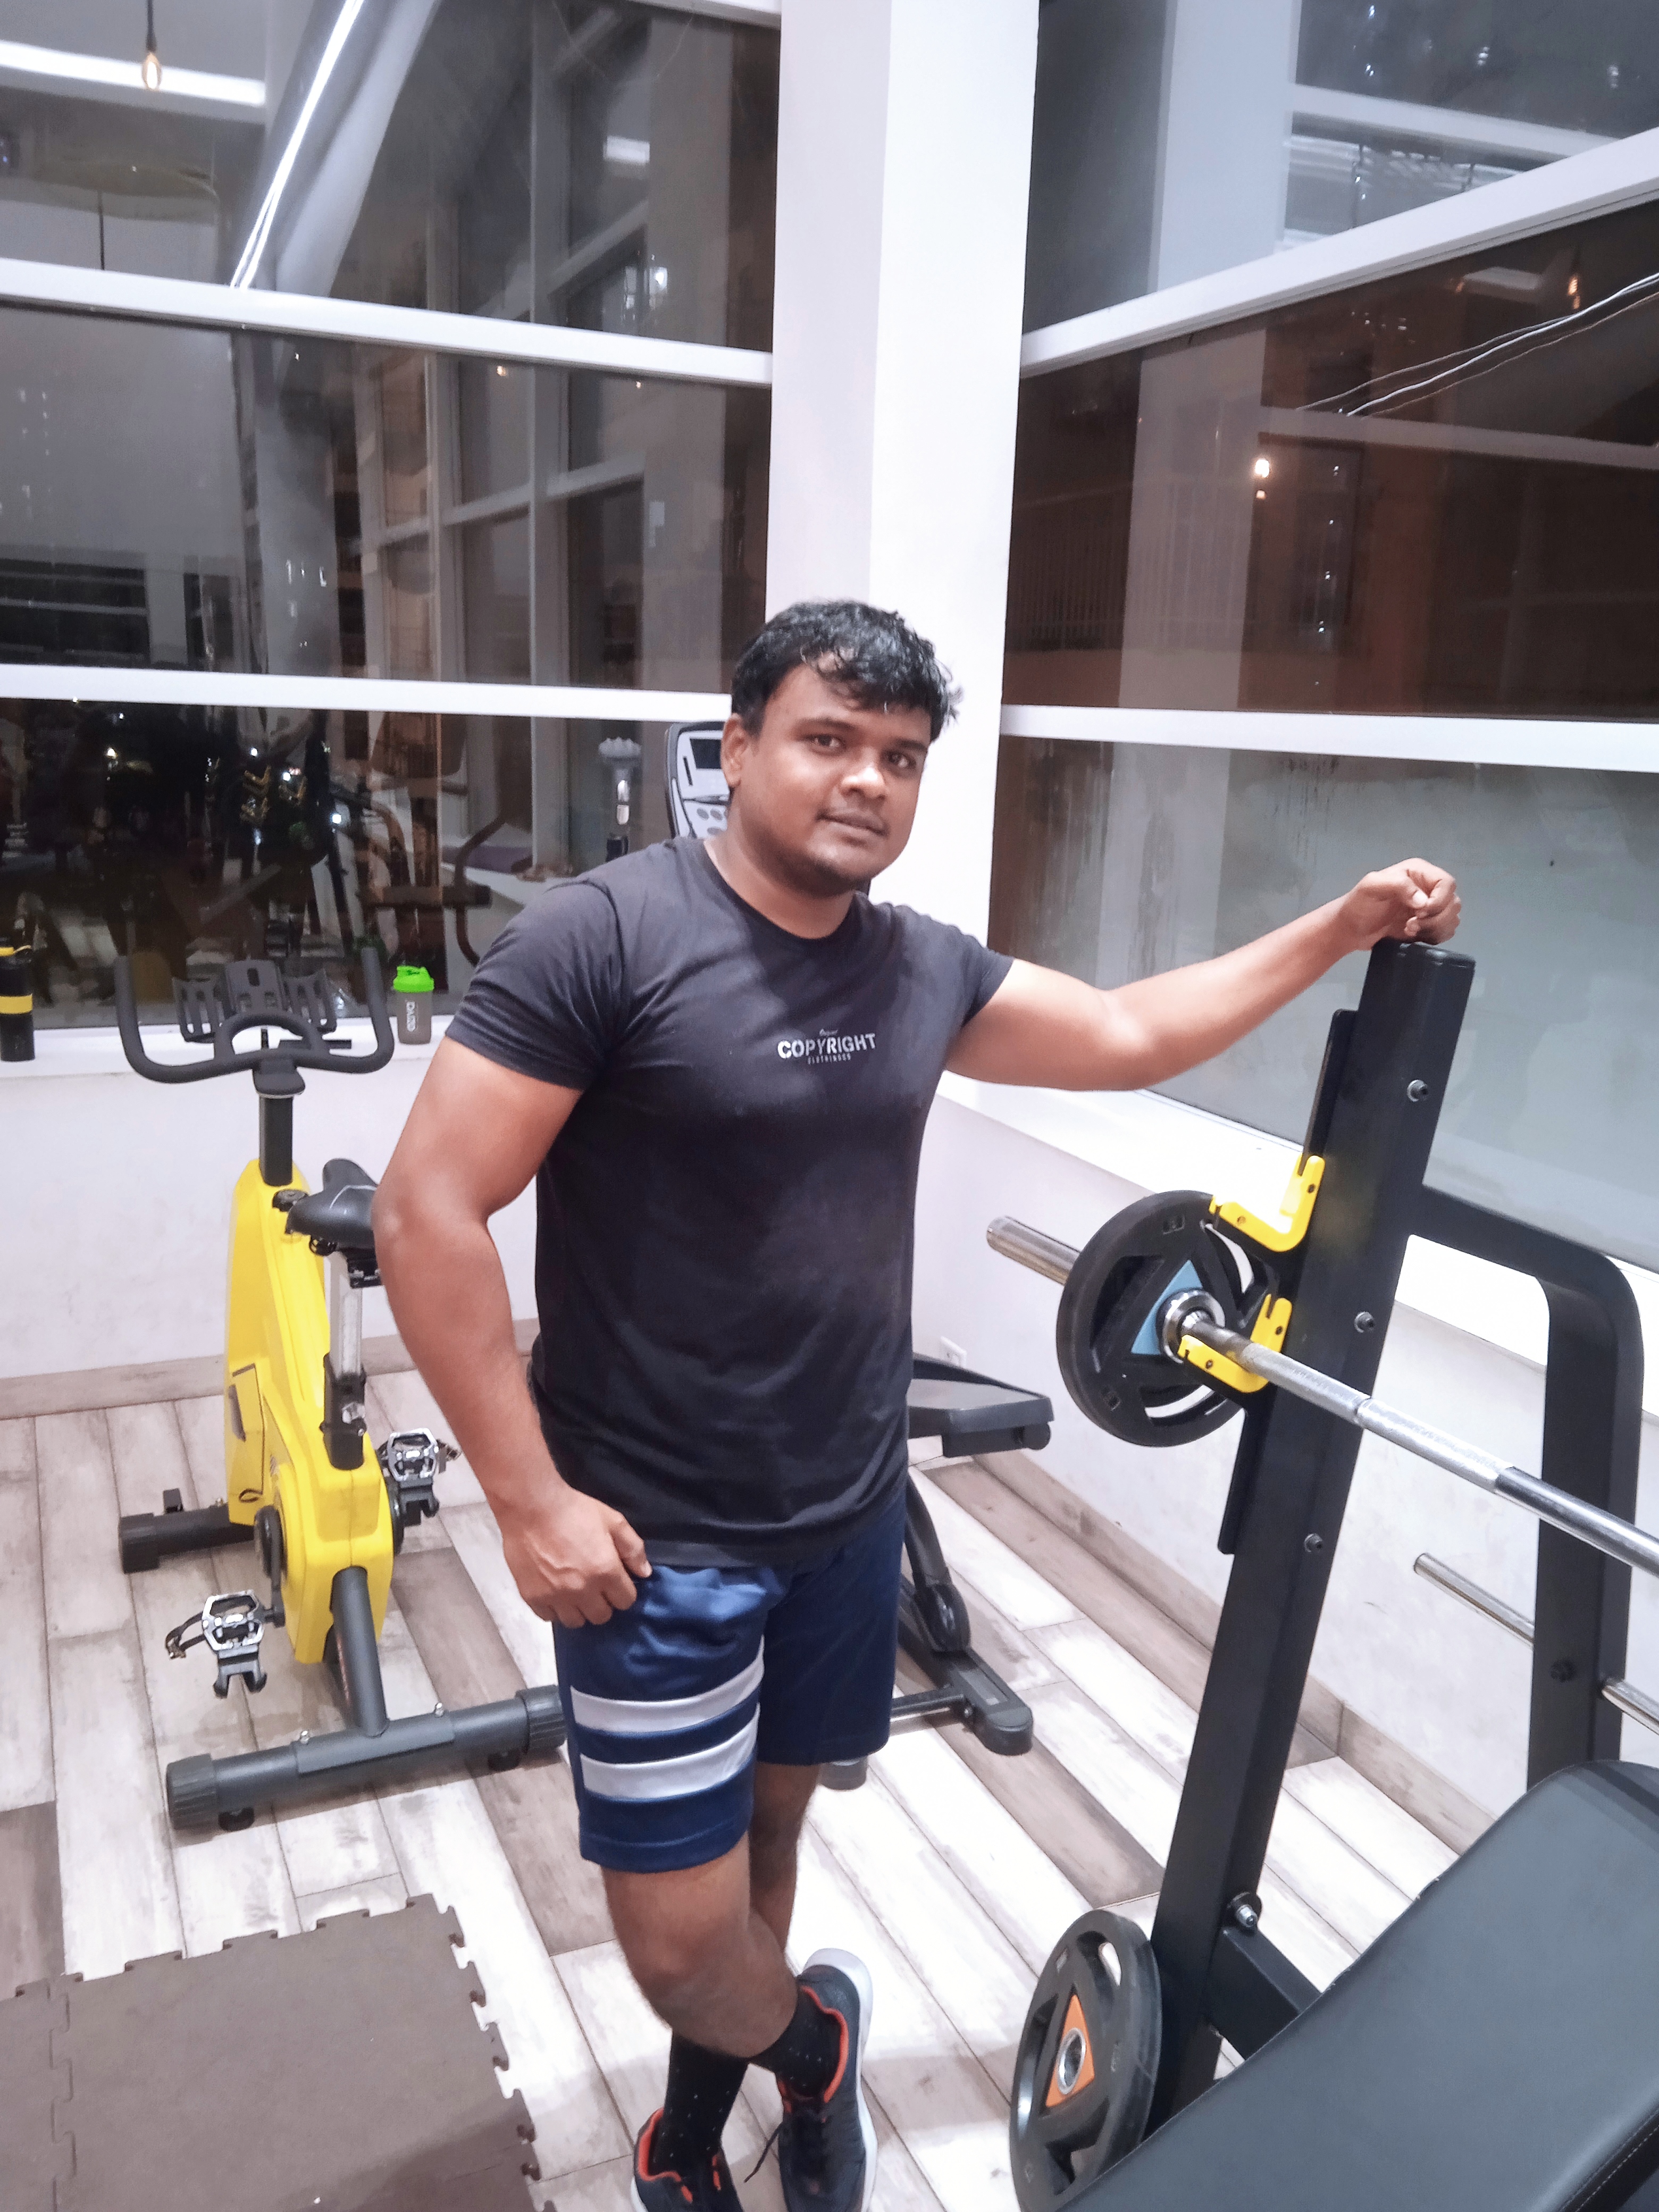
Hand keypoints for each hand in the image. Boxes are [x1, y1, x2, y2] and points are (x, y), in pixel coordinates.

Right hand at [501, 1483, 650, 1627]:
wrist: (530, 1506)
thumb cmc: (575, 1510)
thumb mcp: (613, 1521)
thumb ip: (633, 1548)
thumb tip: (645, 1573)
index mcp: (606, 1571)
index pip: (626, 1601)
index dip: (623, 1591)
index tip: (616, 1581)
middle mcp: (582, 1590)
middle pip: (602, 1616)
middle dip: (603, 1602)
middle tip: (595, 1586)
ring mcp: (556, 1597)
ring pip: (576, 1622)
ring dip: (579, 1609)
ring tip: (574, 1592)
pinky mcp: (533, 1598)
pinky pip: (549, 1617)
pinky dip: (554, 1609)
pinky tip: (554, 1592)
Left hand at [1337, 859, 1459, 952]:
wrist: (1350, 929)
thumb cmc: (1358, 904)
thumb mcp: (1372, 887)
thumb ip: (1398, 885)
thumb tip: (1423, 901)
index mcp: (1419, 873)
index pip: (1447, 883)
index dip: (1439, 900)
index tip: (1420, 912)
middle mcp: (1428, 888)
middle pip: (1453, 903)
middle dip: (1435, 918)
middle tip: (1410, 924)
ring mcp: (1430, 908)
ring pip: (1452, 919)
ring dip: (1434, 929)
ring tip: (1409, 930)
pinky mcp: (1427, 926)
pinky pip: (1445, 932)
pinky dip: (1435, 937)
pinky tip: (1414, 937)